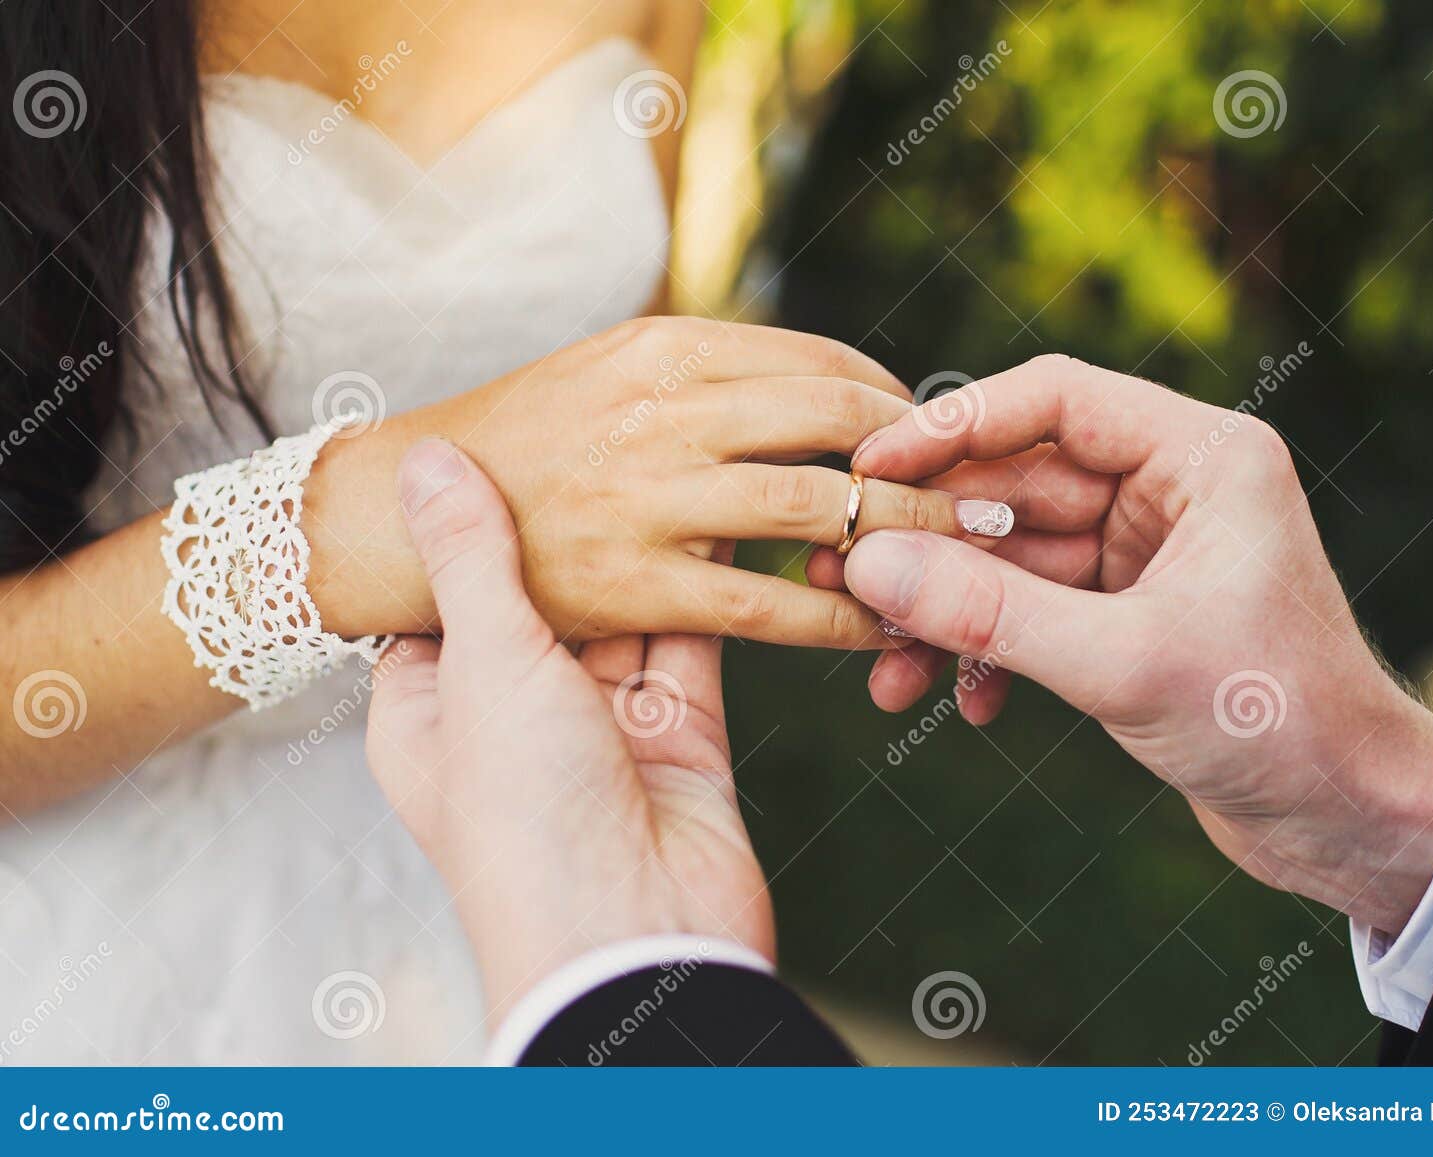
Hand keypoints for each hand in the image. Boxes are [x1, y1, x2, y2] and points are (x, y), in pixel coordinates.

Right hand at [308, 317, 1012, 648]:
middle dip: (928, 460)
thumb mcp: (600, 371)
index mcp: (661, 347)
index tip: (933, 436)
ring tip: (954, 559)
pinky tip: (878, 628)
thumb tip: (801, 383)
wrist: (393, 513)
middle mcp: (662, 411)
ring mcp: (650, 499)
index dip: (896, 402)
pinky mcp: (633, 587)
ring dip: (903, 535)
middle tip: (981, 491)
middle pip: (839, 424)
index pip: (819, 363)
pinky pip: (768, 608)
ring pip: (818, 512)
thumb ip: (696, 372)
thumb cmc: (512, 442)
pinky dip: (838, 619)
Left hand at [366, 438, 772, 1023]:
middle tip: (603, 435)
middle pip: (545, 598)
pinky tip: (728, 520)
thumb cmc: (526, 825)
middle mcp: (513, 715)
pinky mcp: (677, 735)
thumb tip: (425, 461)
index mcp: (431, 709)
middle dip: (577, 527)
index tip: (506, 444)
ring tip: (674, 458)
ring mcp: (598, 727)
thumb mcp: (481, 667)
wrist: (634, 942)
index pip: (444, 594)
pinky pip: (695, 645)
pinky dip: (712, 588)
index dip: (472, 521)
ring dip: (653, 551)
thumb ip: (468, 559)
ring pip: (627, 615)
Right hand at [834, 355, 1432, 935]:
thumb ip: (990, 612)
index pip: (1052, 400)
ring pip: (1012, 557)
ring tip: (882, 667)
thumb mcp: (1123, 663)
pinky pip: (1031, 612)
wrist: (1349, 823)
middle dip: (930, 538)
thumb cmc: (1278, 723)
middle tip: (844, 574)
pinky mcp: (1128, 619)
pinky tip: (960, 703)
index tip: (869, 465)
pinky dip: (988, 651)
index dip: (951, 427)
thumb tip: (870, 563)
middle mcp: (1170, 492)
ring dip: (947, 610)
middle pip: (1016, 482)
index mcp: (1200, 458)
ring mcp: (1145, 557)